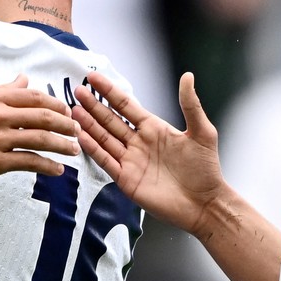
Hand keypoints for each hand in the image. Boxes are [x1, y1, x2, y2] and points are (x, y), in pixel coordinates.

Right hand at [0, 74, 78, 182]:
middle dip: (65, 123)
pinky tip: (57, 170)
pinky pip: (28, 162)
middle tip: (77, 130)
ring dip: (62, 144)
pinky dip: (47, 166)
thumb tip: (24, 79)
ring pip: (40, 139)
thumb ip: (1, 91)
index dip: (55, 104)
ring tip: (74, 150)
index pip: (33, 97)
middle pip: (43, 116)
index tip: (66, 111)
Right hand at [73, 71, 226, 235]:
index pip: (126, 105)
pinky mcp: (126, 179)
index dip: (109, 91)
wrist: (204, 203)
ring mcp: (131, 160)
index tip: (94, 77)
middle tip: (77, 91)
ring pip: (104, 138)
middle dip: (93, 106)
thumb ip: (190, 105)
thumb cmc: (206, 169)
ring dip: (89, 125)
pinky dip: (93, 149)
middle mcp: (138, 142)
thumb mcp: (202, 133)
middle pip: (110, 120)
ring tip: (74, 111)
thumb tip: (187, 76)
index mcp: (153, 128)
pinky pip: (106, 161)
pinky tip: (81, 136)